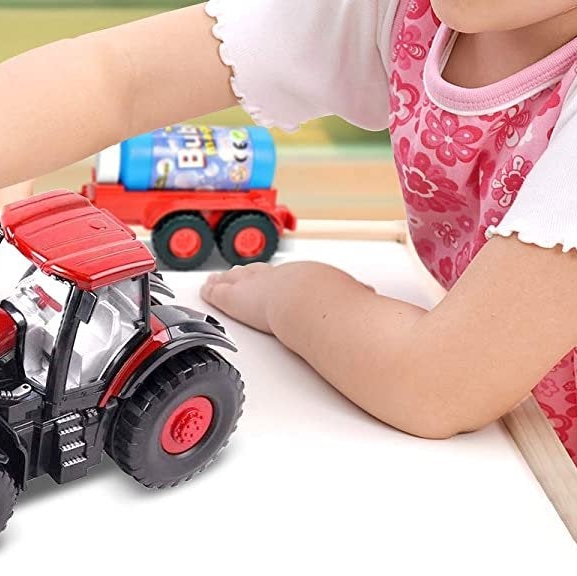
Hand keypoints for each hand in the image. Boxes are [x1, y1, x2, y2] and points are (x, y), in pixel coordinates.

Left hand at [200, 260, 375, 335]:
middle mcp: (275, 277)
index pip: (285, 276)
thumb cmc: (329, 300)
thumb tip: (371, 296)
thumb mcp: (350, 295)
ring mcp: (253, 286)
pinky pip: (219, 292)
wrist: (311, 303)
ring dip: (227, 279)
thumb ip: (357, 296)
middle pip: (256, 272)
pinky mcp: (234, 299)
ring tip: (219, 278)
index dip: (277, 276)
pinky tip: (205, 289)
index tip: (273, 276)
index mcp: (300, 276)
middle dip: (248, 273)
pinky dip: (211, 290)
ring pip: (235, 280)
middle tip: (239, 272)